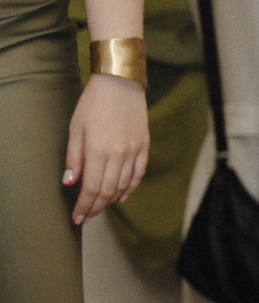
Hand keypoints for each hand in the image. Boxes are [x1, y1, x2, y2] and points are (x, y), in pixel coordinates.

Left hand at [62, 72, 146, 225]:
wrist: (120, 84)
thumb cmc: (92, 104)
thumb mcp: (75, 128)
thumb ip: (74, 157)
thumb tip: (70, 182)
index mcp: (98, 150)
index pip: (91, 188)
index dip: (84, 206)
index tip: (77, 218)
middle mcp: (118, 154)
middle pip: (107, 190)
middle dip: (95, 207)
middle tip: (86, 218)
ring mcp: (133, 151)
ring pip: (123, 184)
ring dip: (110, 200)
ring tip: (99, 208)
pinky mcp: (143, 146)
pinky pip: (138, 173)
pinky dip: (130, 187)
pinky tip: (121, 196)